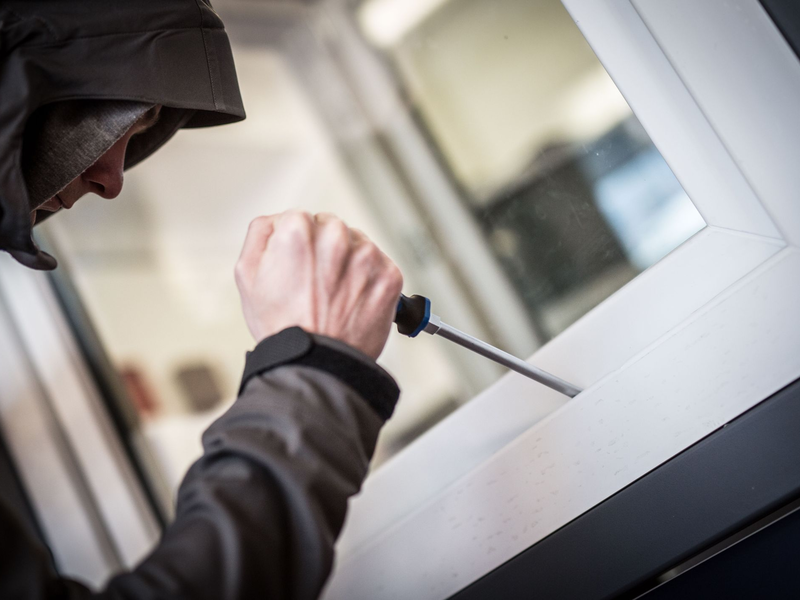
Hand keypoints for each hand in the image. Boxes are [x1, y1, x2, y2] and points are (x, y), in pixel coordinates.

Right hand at [235, 211, 403, 359]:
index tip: (299, 266)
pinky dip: (369, 280)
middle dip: (324, 249)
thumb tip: (277, 220)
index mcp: (298, 230)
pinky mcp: (389, 275)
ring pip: (357, 244)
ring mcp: (366, 256)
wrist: (317, 364)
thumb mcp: (247, 275)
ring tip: (334, 295)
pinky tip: (352, 300)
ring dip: (349, 262)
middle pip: (331, 227)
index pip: (301, 218)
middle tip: (316, 284)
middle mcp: (335, 237)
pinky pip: (380, 265)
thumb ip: (260, 234)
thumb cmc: (282, 326)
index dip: (297, 244)